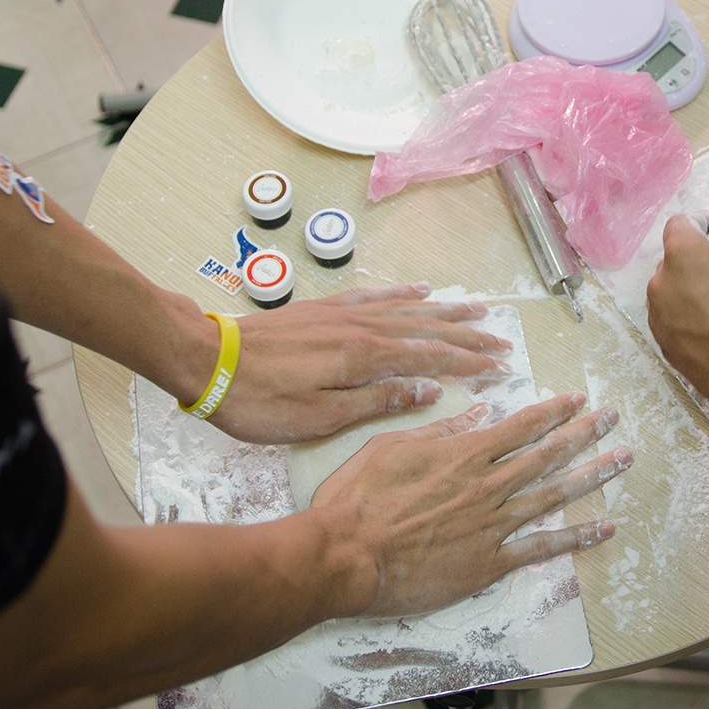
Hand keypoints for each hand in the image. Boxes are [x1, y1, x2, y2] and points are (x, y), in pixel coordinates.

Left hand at [203, 286, 514, 444]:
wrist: (207, 361)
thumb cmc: (260, 401)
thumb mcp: (321, 417)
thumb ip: (378, 400)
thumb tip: (429, 390)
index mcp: (365, 358)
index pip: (431, 359)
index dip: (468, 364)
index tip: (499, 367)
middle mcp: (362, 329)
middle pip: (427, 330)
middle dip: (467, 337)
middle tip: (502, 342)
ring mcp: (342, 315)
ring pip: (406, 309)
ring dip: (444, 311)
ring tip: (475, 309)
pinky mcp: (322, 309)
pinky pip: (373, 297)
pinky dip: (401, 294)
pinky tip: (418, 291)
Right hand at [309, 393, 631, 616]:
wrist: (345, 558)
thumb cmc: (356, 501)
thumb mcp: (389, 448)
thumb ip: (438, 431)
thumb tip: (475, 414)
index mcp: (462, 455)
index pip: (520, 426)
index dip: (553, 411)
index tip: (578, 399)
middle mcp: (486, 486)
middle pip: (547, 454)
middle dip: (585, 433)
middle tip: (614, 418)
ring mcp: (492, 526)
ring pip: (554, 495)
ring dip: (593, 475)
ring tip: (623, 460)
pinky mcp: (488, 564)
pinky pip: (542, 548)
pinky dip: (576, 538)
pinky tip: (605, 528)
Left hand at [647, 201, 708, 401]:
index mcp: (682, 253)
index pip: (679, 225)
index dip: (701, 229)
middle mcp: (660, 282)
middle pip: (673, 262)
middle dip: (694, 265)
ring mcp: (659, 318)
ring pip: (670, 294)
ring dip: (688, 294)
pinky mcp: (665, 348)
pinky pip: (672, 323)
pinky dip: (687, 323)